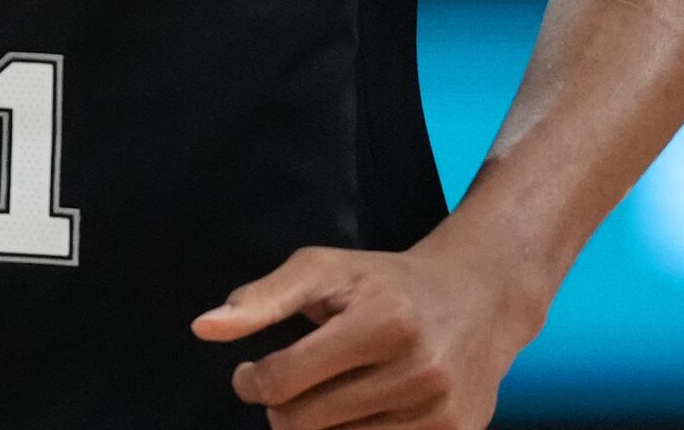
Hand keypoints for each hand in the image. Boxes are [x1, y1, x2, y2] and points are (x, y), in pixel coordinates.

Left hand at [193, 240, 541, 428]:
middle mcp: (417, 370)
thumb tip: (203, 328)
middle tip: (288, 387)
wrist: (480, 298)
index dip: (251, 381)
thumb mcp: (324, 269)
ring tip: (327, 395)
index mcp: (381, 322)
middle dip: (281, 408)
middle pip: (304, 423)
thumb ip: (261, 298)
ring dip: (317, 427)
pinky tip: (356, 412)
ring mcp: (440, 411)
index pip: (283, 381)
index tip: (252, 373)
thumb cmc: (386, 282)